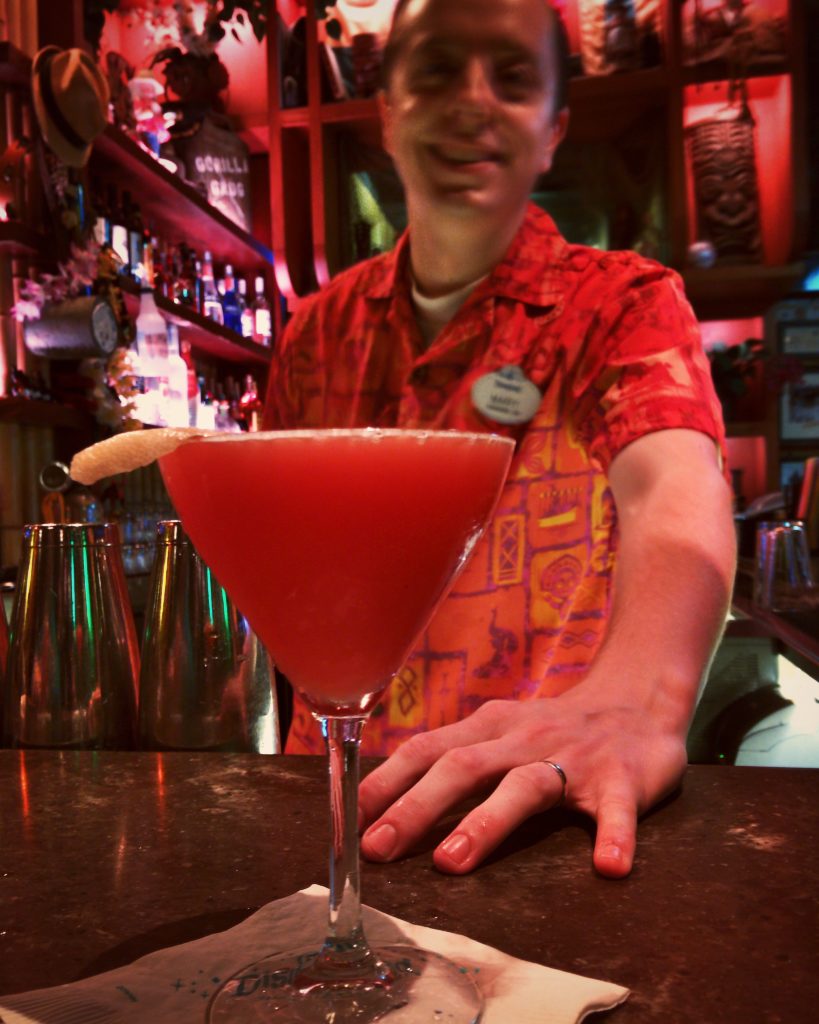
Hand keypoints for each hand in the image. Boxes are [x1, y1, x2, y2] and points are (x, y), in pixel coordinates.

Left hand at [358, 687, 688, 877]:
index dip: (386, 783)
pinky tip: (608, 866)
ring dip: (485, 823)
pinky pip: (616, 809)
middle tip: (379, 848)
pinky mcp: (621, 779)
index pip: (427, 750)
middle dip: (416, 807)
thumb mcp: (499, 730)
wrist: (638, 698)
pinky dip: (613, 835)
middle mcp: (523, 739)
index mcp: (489, 727)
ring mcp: (572, 757)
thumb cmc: (554, 727)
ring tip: (451, 861)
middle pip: (463, 768)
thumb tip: (385, 799)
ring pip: (524, 787)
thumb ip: (453, 757)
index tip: (349, 820)